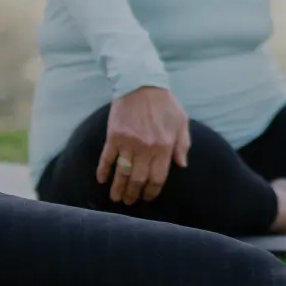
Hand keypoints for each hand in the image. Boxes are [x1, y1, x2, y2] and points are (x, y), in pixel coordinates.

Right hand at [96, 86, 190, 205]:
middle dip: (134, 194)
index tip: (147, 197)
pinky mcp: (114, 136)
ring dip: (118, 188)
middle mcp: (146, 148)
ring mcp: (128, 143)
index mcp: (164, 146)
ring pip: (122, 173)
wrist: (141, 83)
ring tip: (116, 198)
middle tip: (129, 202)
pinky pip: (107, 158)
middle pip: (138, 179)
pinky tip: (101, 180)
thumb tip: (182, 165)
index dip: (152, 191)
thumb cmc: (164, 103)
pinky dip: (103, 170)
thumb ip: (183, 145)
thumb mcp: (181, 122)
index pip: (158, 177)